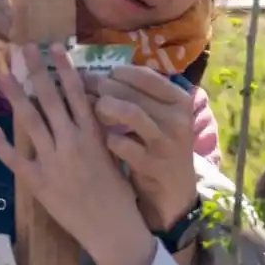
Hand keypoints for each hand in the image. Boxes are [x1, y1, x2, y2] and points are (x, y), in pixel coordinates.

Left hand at [0, 45, 154, 264]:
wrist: (114, 230)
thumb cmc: (119, 194)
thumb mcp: (114, 156)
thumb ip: (99, 133)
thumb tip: (88, 108)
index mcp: (93, 135)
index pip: (77, 92)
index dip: (64, 68)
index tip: (53, 46)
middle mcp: (72, 142)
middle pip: (49, 98)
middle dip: (36, 70)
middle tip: (22, 47)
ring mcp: (53, 161)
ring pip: (29, 120)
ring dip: (14, 94)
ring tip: (2, 73)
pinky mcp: (39, 182)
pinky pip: (16, 159)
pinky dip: (2, 144)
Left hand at [90, 66, 199, 229]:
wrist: (174, 191)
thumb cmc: (159, 147)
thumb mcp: (158, 119)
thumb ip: (137, 97)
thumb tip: (97, 76)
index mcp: (180, 100)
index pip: (145, 75)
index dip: (118, 73)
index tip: (102, 76)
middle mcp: (177, 119)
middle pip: (133, 91)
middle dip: (103, 88)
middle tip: (85, 89)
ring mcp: (166, 143)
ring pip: (130, 112)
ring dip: (105, 108)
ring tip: (94, 111)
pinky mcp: (153, 165)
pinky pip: (122, 144)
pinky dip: (108, 139)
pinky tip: (103, 141)